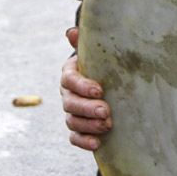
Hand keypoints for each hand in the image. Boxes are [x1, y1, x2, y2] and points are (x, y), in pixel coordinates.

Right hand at [61, 26, 111, 150]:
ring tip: (107, 125)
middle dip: (88, 108)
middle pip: (70, 103)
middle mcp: (68, 94)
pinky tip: (97, 143)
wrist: (108, 82)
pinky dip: (84, 141)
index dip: (82, 86)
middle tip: (106, 111)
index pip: (69, 80)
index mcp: (71, 74)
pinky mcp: (78, 128)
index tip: (99, 90)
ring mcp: (72, 112)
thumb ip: (86, 42)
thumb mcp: (98, 52)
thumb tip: (72, 31)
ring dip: (88, 125)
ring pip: (72, 121)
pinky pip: (74, 137)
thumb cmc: (103, 64)